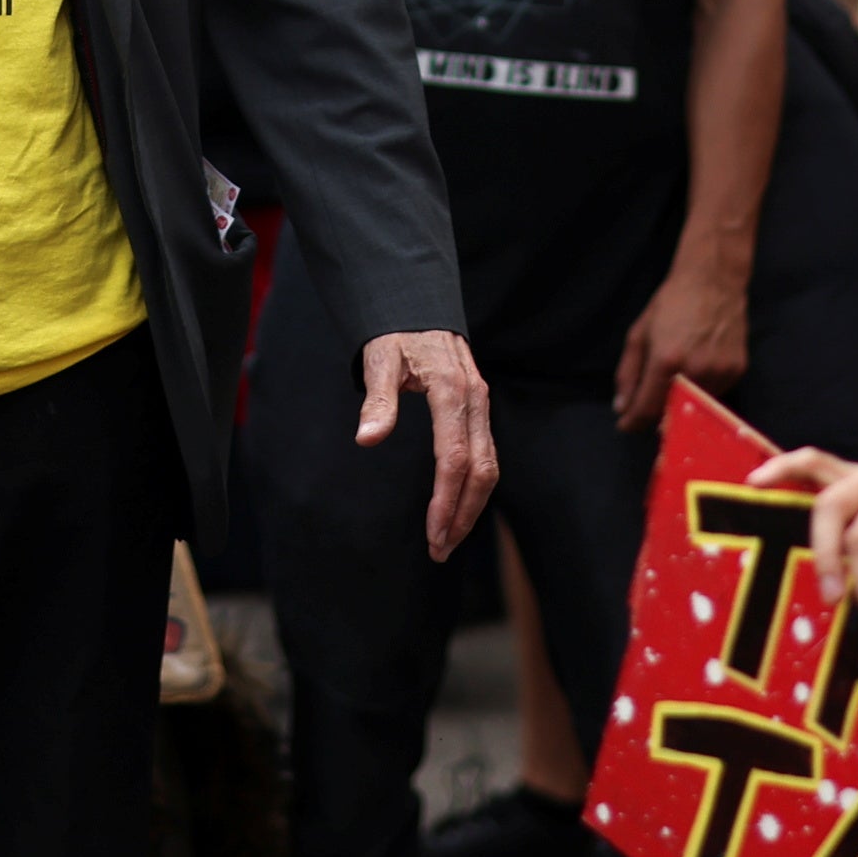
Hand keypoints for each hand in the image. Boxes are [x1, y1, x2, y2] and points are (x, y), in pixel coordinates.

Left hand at [353, 330, 501, 558]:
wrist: (418, 306)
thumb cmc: (395, 333)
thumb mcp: (379, 359)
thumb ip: (377, 399)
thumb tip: (368, 439)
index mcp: (451, 390)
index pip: (454, 457)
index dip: (446, 500)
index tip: (433, 534)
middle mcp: (475, 400)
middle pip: (480, 470)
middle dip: (462, 515)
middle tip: (439, 550)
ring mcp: (481, 405)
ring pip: (489, 466)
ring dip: (471, 507)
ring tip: (447, 540)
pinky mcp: (479, 411)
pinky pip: (485, 455)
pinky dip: (475, 488)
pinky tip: (457, 509)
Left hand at [609, 260, 749, 430]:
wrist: (713, 281)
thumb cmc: (671, 304)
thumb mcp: (639, 334)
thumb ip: (628, 373)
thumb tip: (622, 408)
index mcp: (666, 360)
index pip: (648, 408)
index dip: (634, 422)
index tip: (625, 425)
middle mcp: (695, 372)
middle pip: (672, 413)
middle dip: (657, 415)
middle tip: (648, 407)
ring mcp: (720, 373)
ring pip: (695, 407)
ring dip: (681, 403)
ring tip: (675, 383)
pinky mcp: (737, 371)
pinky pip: (715, 394)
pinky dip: (702, 392)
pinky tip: (697, 372)